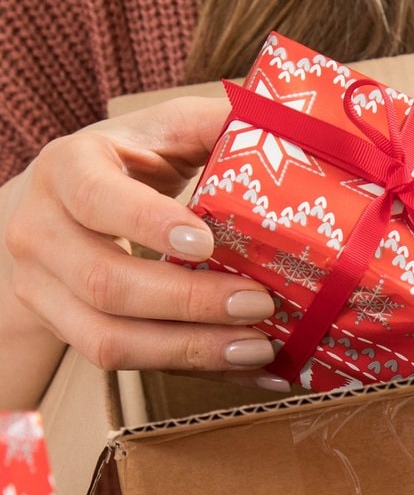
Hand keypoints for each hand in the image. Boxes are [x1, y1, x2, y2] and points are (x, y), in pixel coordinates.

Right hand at [2, 96, 288, 388]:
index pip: (96, 198)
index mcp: (69, 169)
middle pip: (105, 283)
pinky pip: (126, 366)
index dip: (148, 223)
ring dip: (190, 350)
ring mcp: (43, 289)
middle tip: (259, 303)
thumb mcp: (167, 129)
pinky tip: (249, 370)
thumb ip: (218, 124)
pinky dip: (193, 370)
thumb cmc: (131, 162)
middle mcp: (41, 231)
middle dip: (189, 302)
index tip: (207, 243)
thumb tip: (291, 126)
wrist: (62, 206)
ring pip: (107, 339)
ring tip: (259, 347)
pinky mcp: (65, 330)